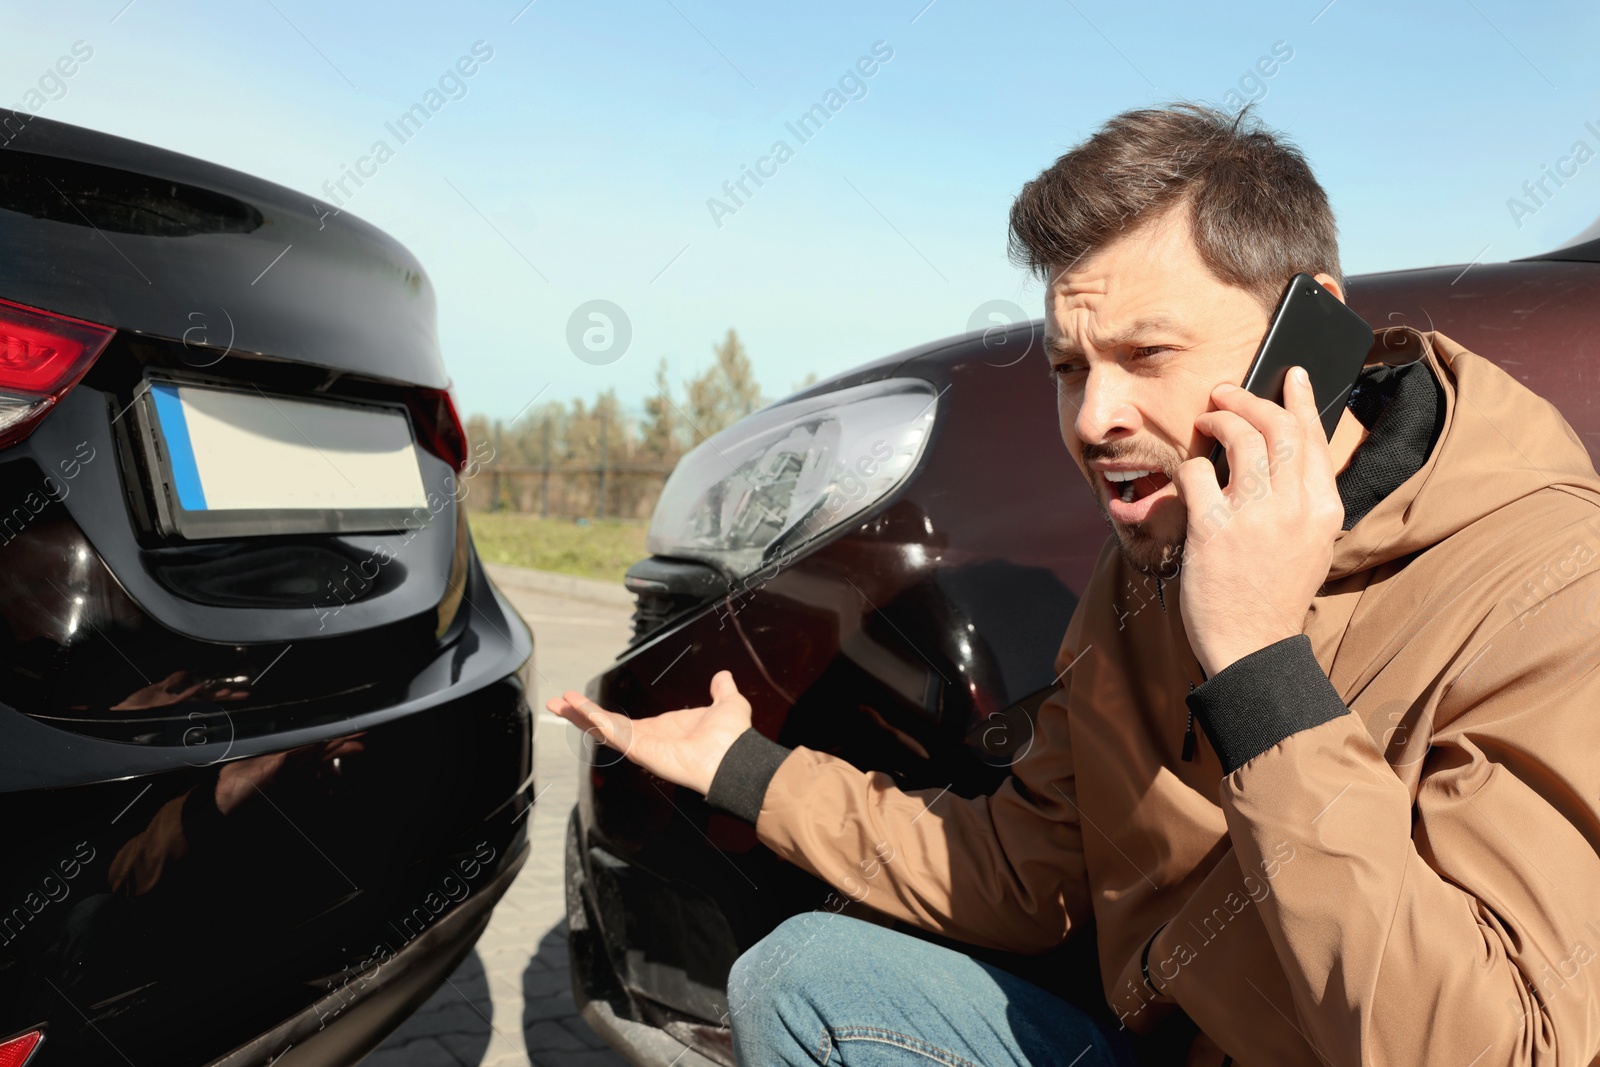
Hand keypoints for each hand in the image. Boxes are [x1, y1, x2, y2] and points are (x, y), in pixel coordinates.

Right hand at [545, 670, 751, 795]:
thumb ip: (722, 690)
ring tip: (560, 703)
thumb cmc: (734, 738)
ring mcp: (644, 745)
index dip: (603, 713)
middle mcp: (649, 738)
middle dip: (580, 714)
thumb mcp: (728, 704)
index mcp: (662, 729)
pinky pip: (615, 733)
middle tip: (558, 703)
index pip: (623, 721)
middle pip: (605, 725)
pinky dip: (597, 720)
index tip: (584, 705)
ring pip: (605, 728)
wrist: (736, 758)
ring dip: (582, 714)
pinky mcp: (642, 749)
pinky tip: (581, 709)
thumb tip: (723, 676)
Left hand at [1170, 367, 1343, 676]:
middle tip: (1226, 392)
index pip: (1314, 439)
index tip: (1290, 375)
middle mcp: (1295, 507)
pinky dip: (1191, 465)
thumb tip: (1282, 451)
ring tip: (1206, 419)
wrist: (1252, 645)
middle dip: (1250, 399)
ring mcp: (1255, 517)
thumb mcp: (1309, 543)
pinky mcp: (1214, 530)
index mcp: (1324, 509)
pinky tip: (1189, 472)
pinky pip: (1198, 473)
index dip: (1301, 400)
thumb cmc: (1274, 593)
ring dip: (1218, 419)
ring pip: (1240, 439)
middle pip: (1277, 427)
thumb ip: (1302, 498)